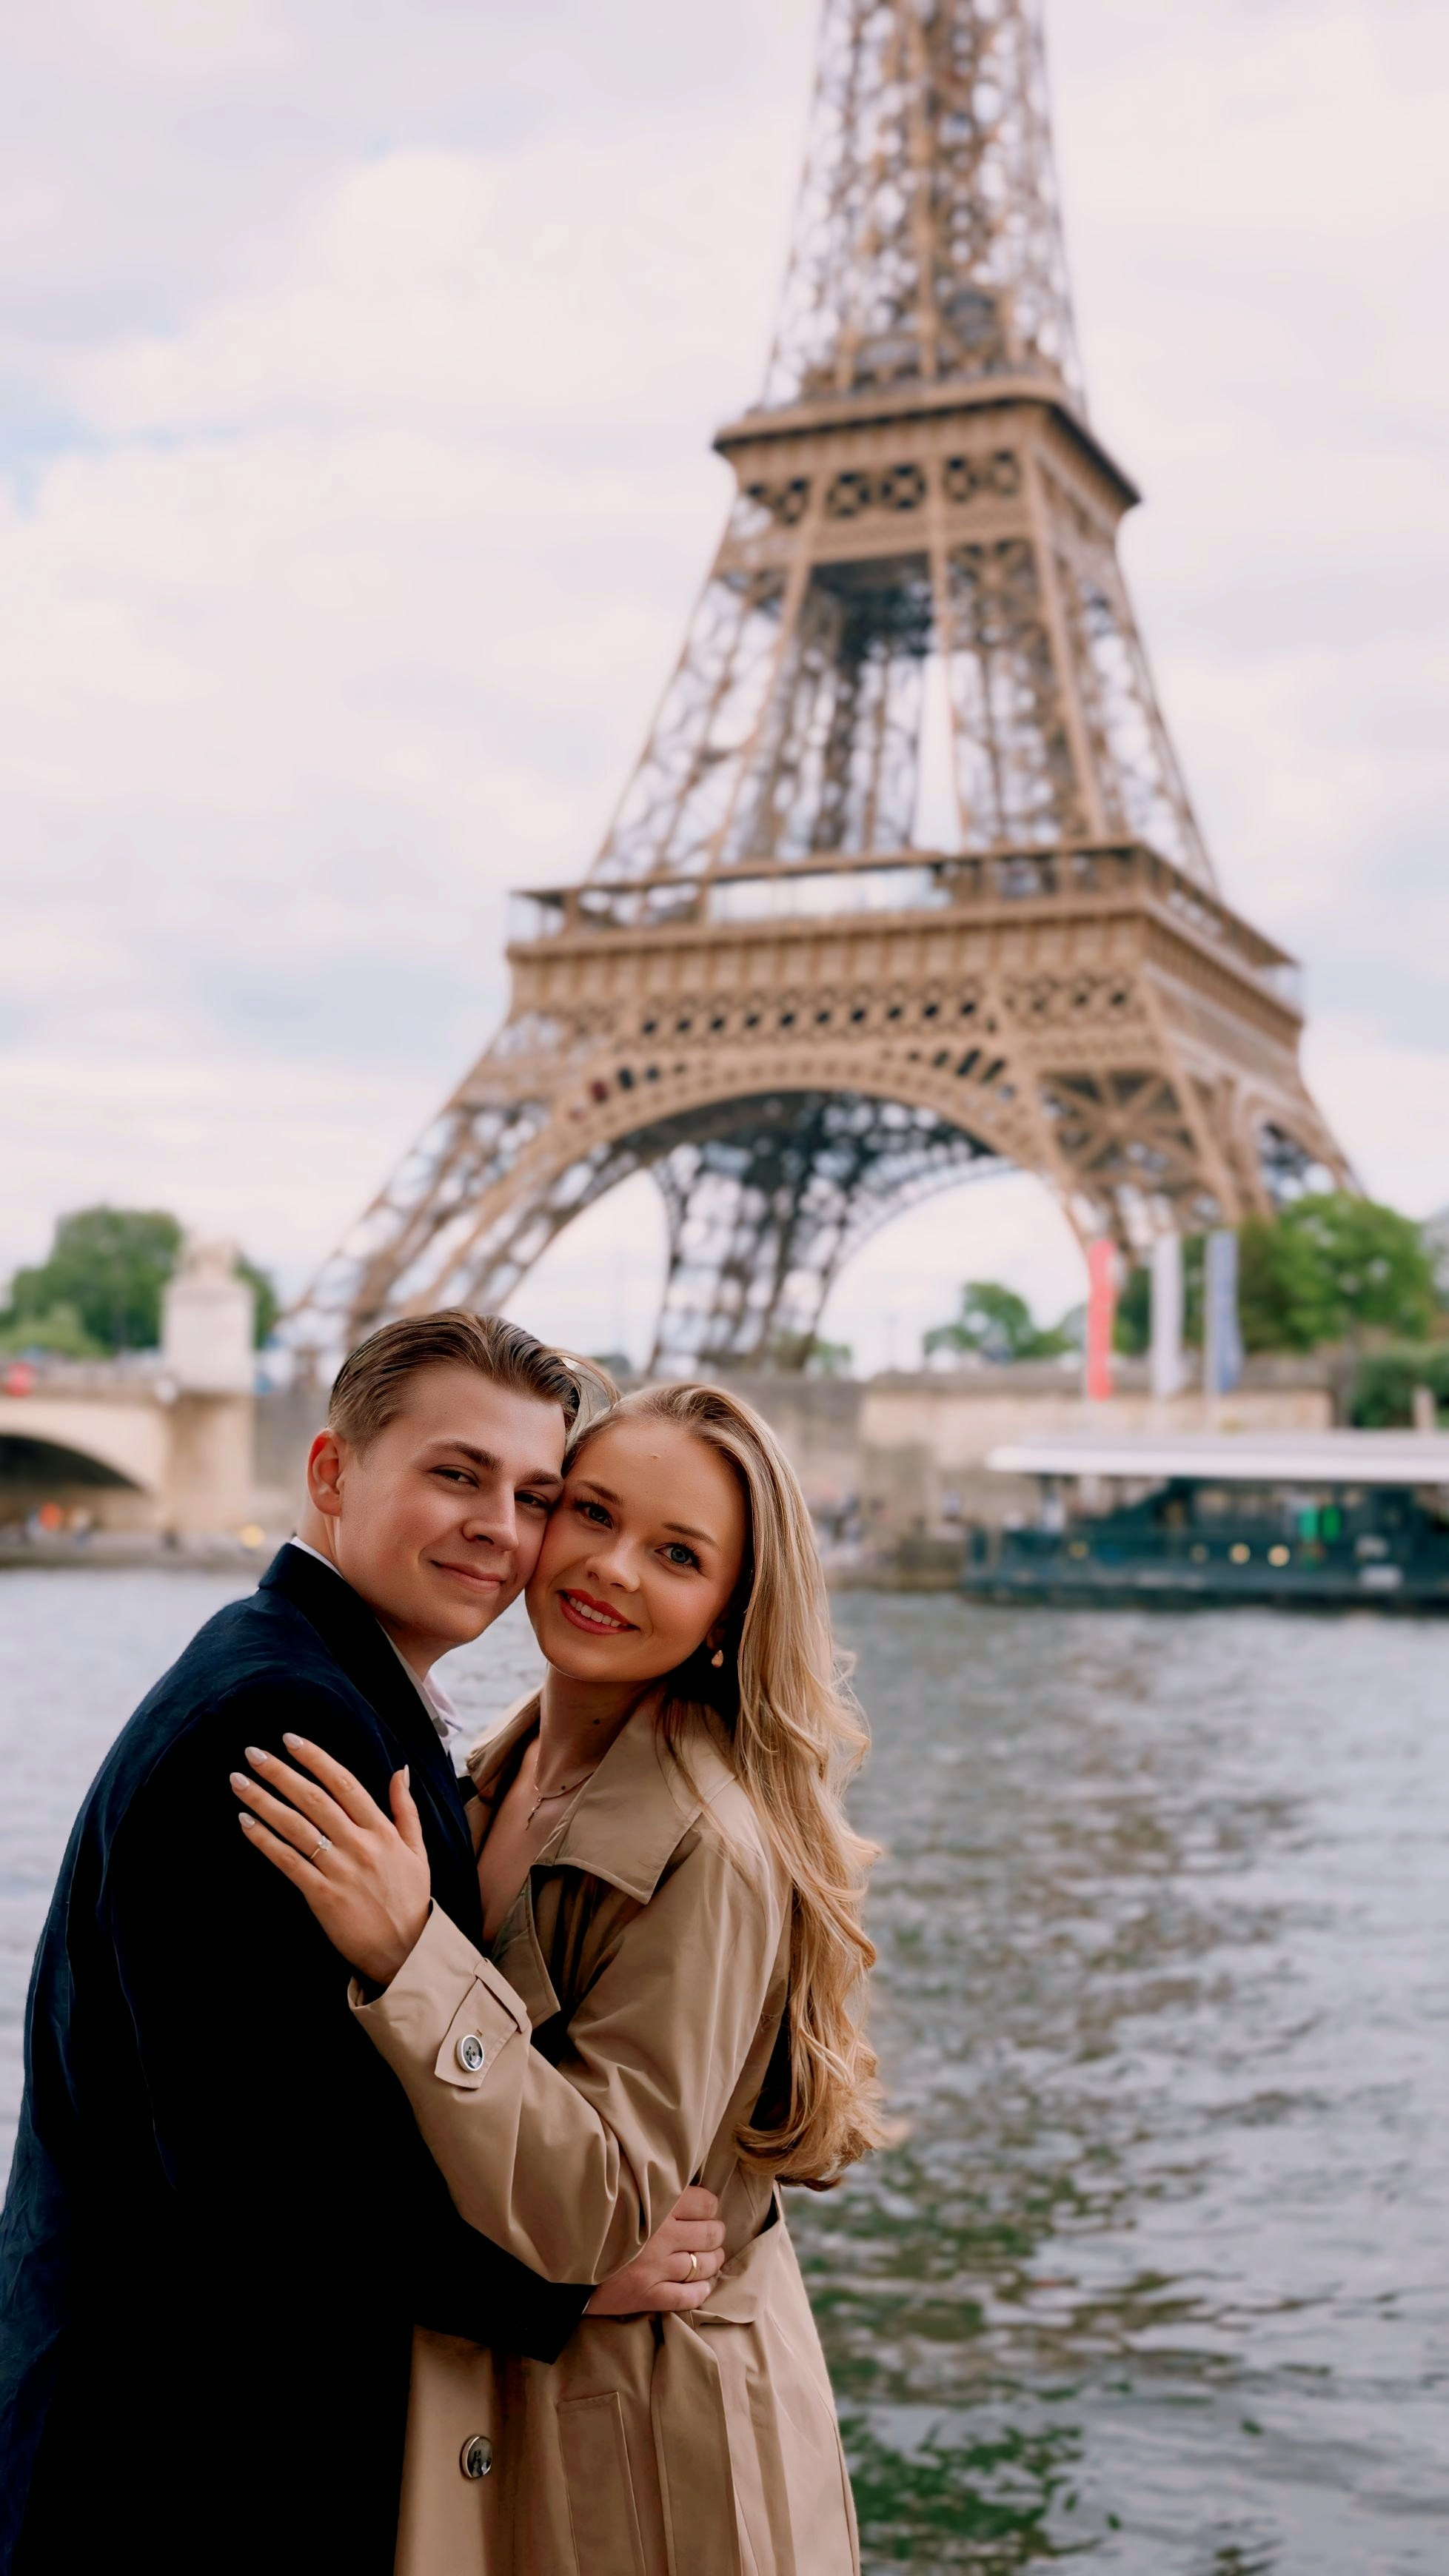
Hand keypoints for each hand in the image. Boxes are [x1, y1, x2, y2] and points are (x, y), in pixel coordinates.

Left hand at [232, 1734, 430, 1985]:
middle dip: (280, 1772)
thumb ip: (405, 1809)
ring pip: (295, 1826)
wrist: (407, 1951)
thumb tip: (400, 1770)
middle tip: (251, 1753)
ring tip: (238, 1782)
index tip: (290, 1739)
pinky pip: (287, 1861)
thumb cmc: (410, 1899)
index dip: (316, 1759)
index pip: (344, 1783)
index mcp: (382, 1830)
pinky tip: (245, 1822)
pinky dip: (264, 1840)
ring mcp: (339, 1870)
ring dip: (264, 1801)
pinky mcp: (322, 1895)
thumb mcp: (418, 1850)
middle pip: (314, 1799)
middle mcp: (359, 1845)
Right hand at [585, 2186, 725, 2316]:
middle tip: (712, 2235)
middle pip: (709, 2234)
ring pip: (702, 2266)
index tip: (705, 2211)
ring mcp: (657, 2268)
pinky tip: (702, 2287)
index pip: (705, 2203)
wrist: (562, 2257)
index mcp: (659, 2205)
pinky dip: (700, 2292)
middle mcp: (663, 2235)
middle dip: (716, 2235)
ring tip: (711, 2259)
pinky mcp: (648, 2295)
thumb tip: (675, 2184)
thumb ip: (651, 2189)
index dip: (710, 2208)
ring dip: (713, 2262)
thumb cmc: (593, 2217)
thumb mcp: (622, 2192)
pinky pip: (687, 2297)